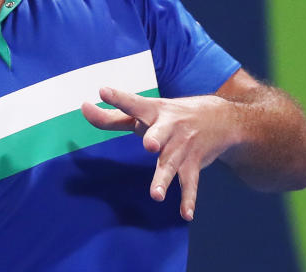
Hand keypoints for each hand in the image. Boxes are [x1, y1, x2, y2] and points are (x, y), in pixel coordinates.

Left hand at [80, 88, 238, 220]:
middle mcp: (168, 127)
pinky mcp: (194, 163)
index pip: (132, 103)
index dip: (118, 97)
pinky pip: (191, 183)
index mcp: (152, 110)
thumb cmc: (169, 115)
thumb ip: (112, 116)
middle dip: (155, 138)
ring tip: (155, 195)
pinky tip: (186, 214)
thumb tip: (83, 107)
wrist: (221, 118)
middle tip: (149, 145)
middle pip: (160, 133)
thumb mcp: (144, 112)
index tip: (103, 91)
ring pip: (172, 163)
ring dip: (164, 178)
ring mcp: (182, 146)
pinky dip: (189, 199)